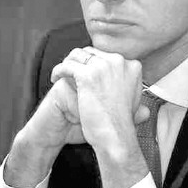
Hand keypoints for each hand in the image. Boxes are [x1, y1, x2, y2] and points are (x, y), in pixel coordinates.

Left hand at [50, 47, 150, 187]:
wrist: (116, 135)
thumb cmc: (121, 123)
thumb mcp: (131, 98)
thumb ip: (124, 84)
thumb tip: (116, 79)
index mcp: (133, 66)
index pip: (107, 56)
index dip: (94, 63)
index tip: (86, 73)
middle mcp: (120, 62)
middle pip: (92, 52)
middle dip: (80, 62)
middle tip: (71, 73)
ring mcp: (103, 67)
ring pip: (78, 55)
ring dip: (68, 63)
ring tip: (61, 73)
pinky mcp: (87, 75)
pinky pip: (67, 65)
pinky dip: (58, 70)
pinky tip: (55, 77)